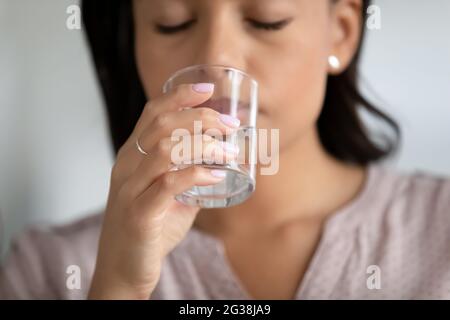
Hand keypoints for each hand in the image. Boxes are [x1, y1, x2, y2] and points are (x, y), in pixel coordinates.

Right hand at [88, 83, 239, 298]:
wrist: (123, 268)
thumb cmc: (149, 228)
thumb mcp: (169, 194)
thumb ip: (190, 175)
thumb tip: (222, 161)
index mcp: (133, 156)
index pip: (152, 113)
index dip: (179, 96)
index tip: (207, 89)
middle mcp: (128, 166)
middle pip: (163, 125)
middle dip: (201, 117)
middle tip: (229, 124)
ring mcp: (131, 189)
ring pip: (166, 150)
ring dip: (204, 145)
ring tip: (229, 151)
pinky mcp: (139, 214)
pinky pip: (168, 185)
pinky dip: (197, 175)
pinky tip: (217, 177)